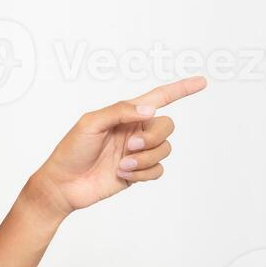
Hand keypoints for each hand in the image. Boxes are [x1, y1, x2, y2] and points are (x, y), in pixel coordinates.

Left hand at [26, 76, 206, 217]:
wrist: (64, 184)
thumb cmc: (71, 150)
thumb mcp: (90, 123)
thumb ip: (120, 111)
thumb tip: (151, 110)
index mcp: (125, 114)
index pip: (159, 98)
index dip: (181, 89)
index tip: (201, 82)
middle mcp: (135, 130)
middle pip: (167, 126)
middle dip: (153, 137)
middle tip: (129, 147)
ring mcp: (138, 152)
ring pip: (165, 149)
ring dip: (145, 158)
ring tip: (121, 164)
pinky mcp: (138, 172)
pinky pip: (158, 170)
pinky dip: (143, 173)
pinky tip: (123, 174)